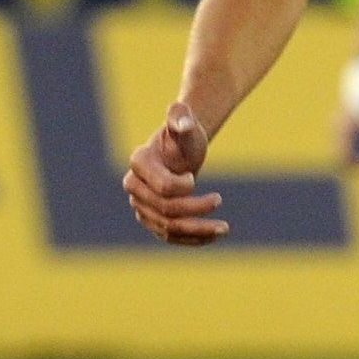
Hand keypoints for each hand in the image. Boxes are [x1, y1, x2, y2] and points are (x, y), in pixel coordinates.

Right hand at [122, 101, 226, 244]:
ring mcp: (141, 205)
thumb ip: (181, 119)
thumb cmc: (183, 136)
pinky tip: (213, 236)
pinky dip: (192, 239)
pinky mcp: (153, 219)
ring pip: (168, 227)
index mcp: (139, 163)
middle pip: (165, 210)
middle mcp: (135, 187)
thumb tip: (182, 122)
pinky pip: (170, 236)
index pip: (162, 187)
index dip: (183, 187)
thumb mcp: (185, 125)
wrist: (180, 150)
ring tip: (224, 228)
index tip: (193, 177)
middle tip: (219, 200)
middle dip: (195, 209)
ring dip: (198, 230)